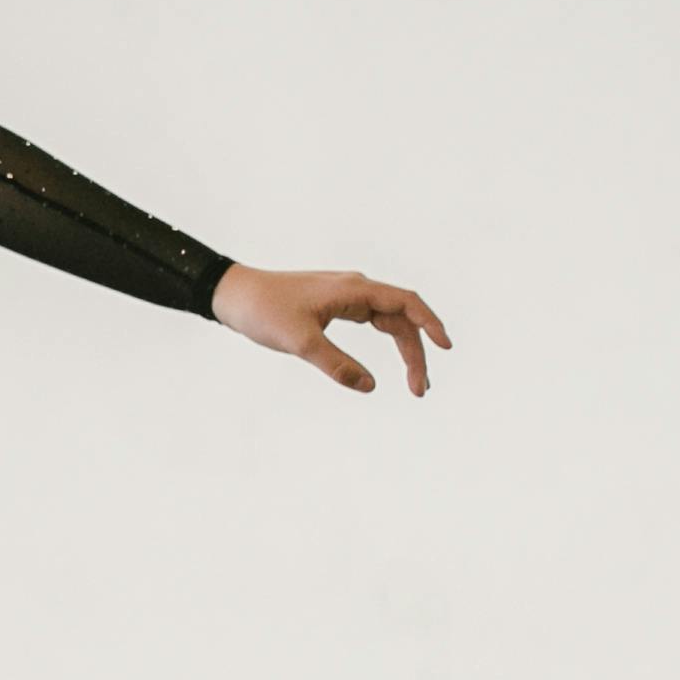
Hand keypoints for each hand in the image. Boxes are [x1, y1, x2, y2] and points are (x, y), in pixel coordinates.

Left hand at [212, 264, 450, 396]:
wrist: (233, 294)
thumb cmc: (263, 311)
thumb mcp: (300, 342)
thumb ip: (336, 364)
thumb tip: (370, 387)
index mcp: (353, 289)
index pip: (405, 302)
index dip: (430, 323)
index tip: (446, 347)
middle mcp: (355, 288)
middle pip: (402, 318)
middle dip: (416, 352)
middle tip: (420, 390)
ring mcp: (347, 296)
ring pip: (389, 322)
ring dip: (405, 350)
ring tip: (414, 385)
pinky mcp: (336, 306)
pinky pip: (373, 322)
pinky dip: (387, 343)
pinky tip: (392, 364)